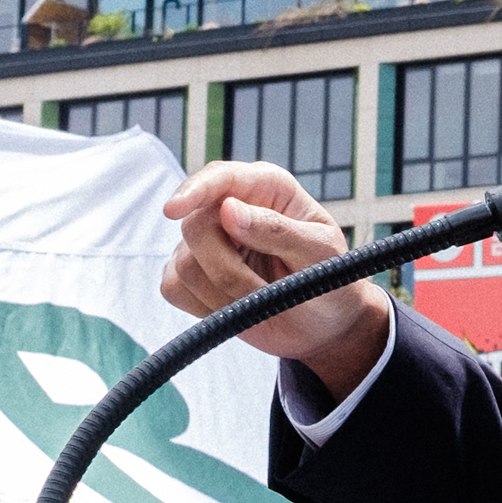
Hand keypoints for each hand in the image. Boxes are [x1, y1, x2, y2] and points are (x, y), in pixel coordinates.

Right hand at [158, 162, 388, 398]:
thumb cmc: (330, 281)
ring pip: (184, 265)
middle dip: (227, 269)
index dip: (194, 191)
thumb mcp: (319, 255)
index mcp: (266, 187)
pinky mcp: (190, 272)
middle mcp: (230, 207)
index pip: (220, 178)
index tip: (172, 211)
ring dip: (223, 294)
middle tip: (264, 292)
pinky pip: (174, 288)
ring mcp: (206, 241)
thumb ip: (277, 230)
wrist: (323, 324)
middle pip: (195, 227)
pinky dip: (204, 307)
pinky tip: (234, 307)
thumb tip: (228, 210)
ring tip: (259, 300)